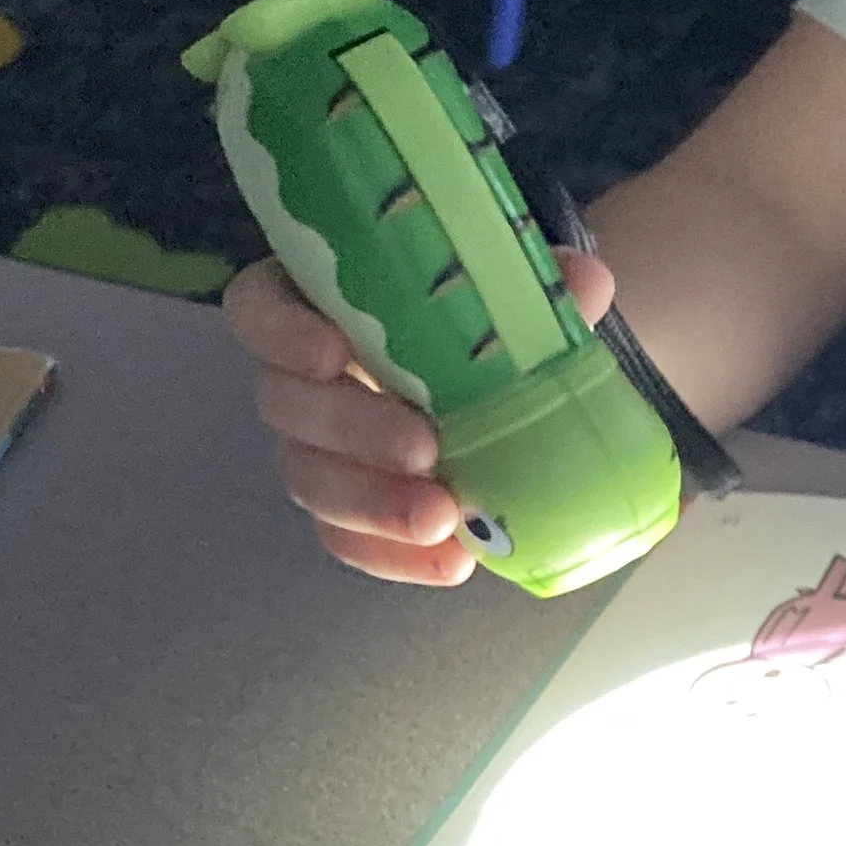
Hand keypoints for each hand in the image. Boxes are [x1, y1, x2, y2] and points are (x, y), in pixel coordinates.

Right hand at [223, 249, 614, 587]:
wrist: (497, 371)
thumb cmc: (475, 310)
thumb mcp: (506, 287)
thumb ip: (537, 282)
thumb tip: (585, 282)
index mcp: (312, 298)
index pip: (259, 309)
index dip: (283, 333)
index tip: (334, 354)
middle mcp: (295, 372)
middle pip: (287, 406)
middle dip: (353, 432)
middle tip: (423, 450)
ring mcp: (312, 444)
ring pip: (311, 479)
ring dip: (372, 505)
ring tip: (443, 520)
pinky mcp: (342, 504)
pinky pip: (345, 537)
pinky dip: (391, 555)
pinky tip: (449, 563)